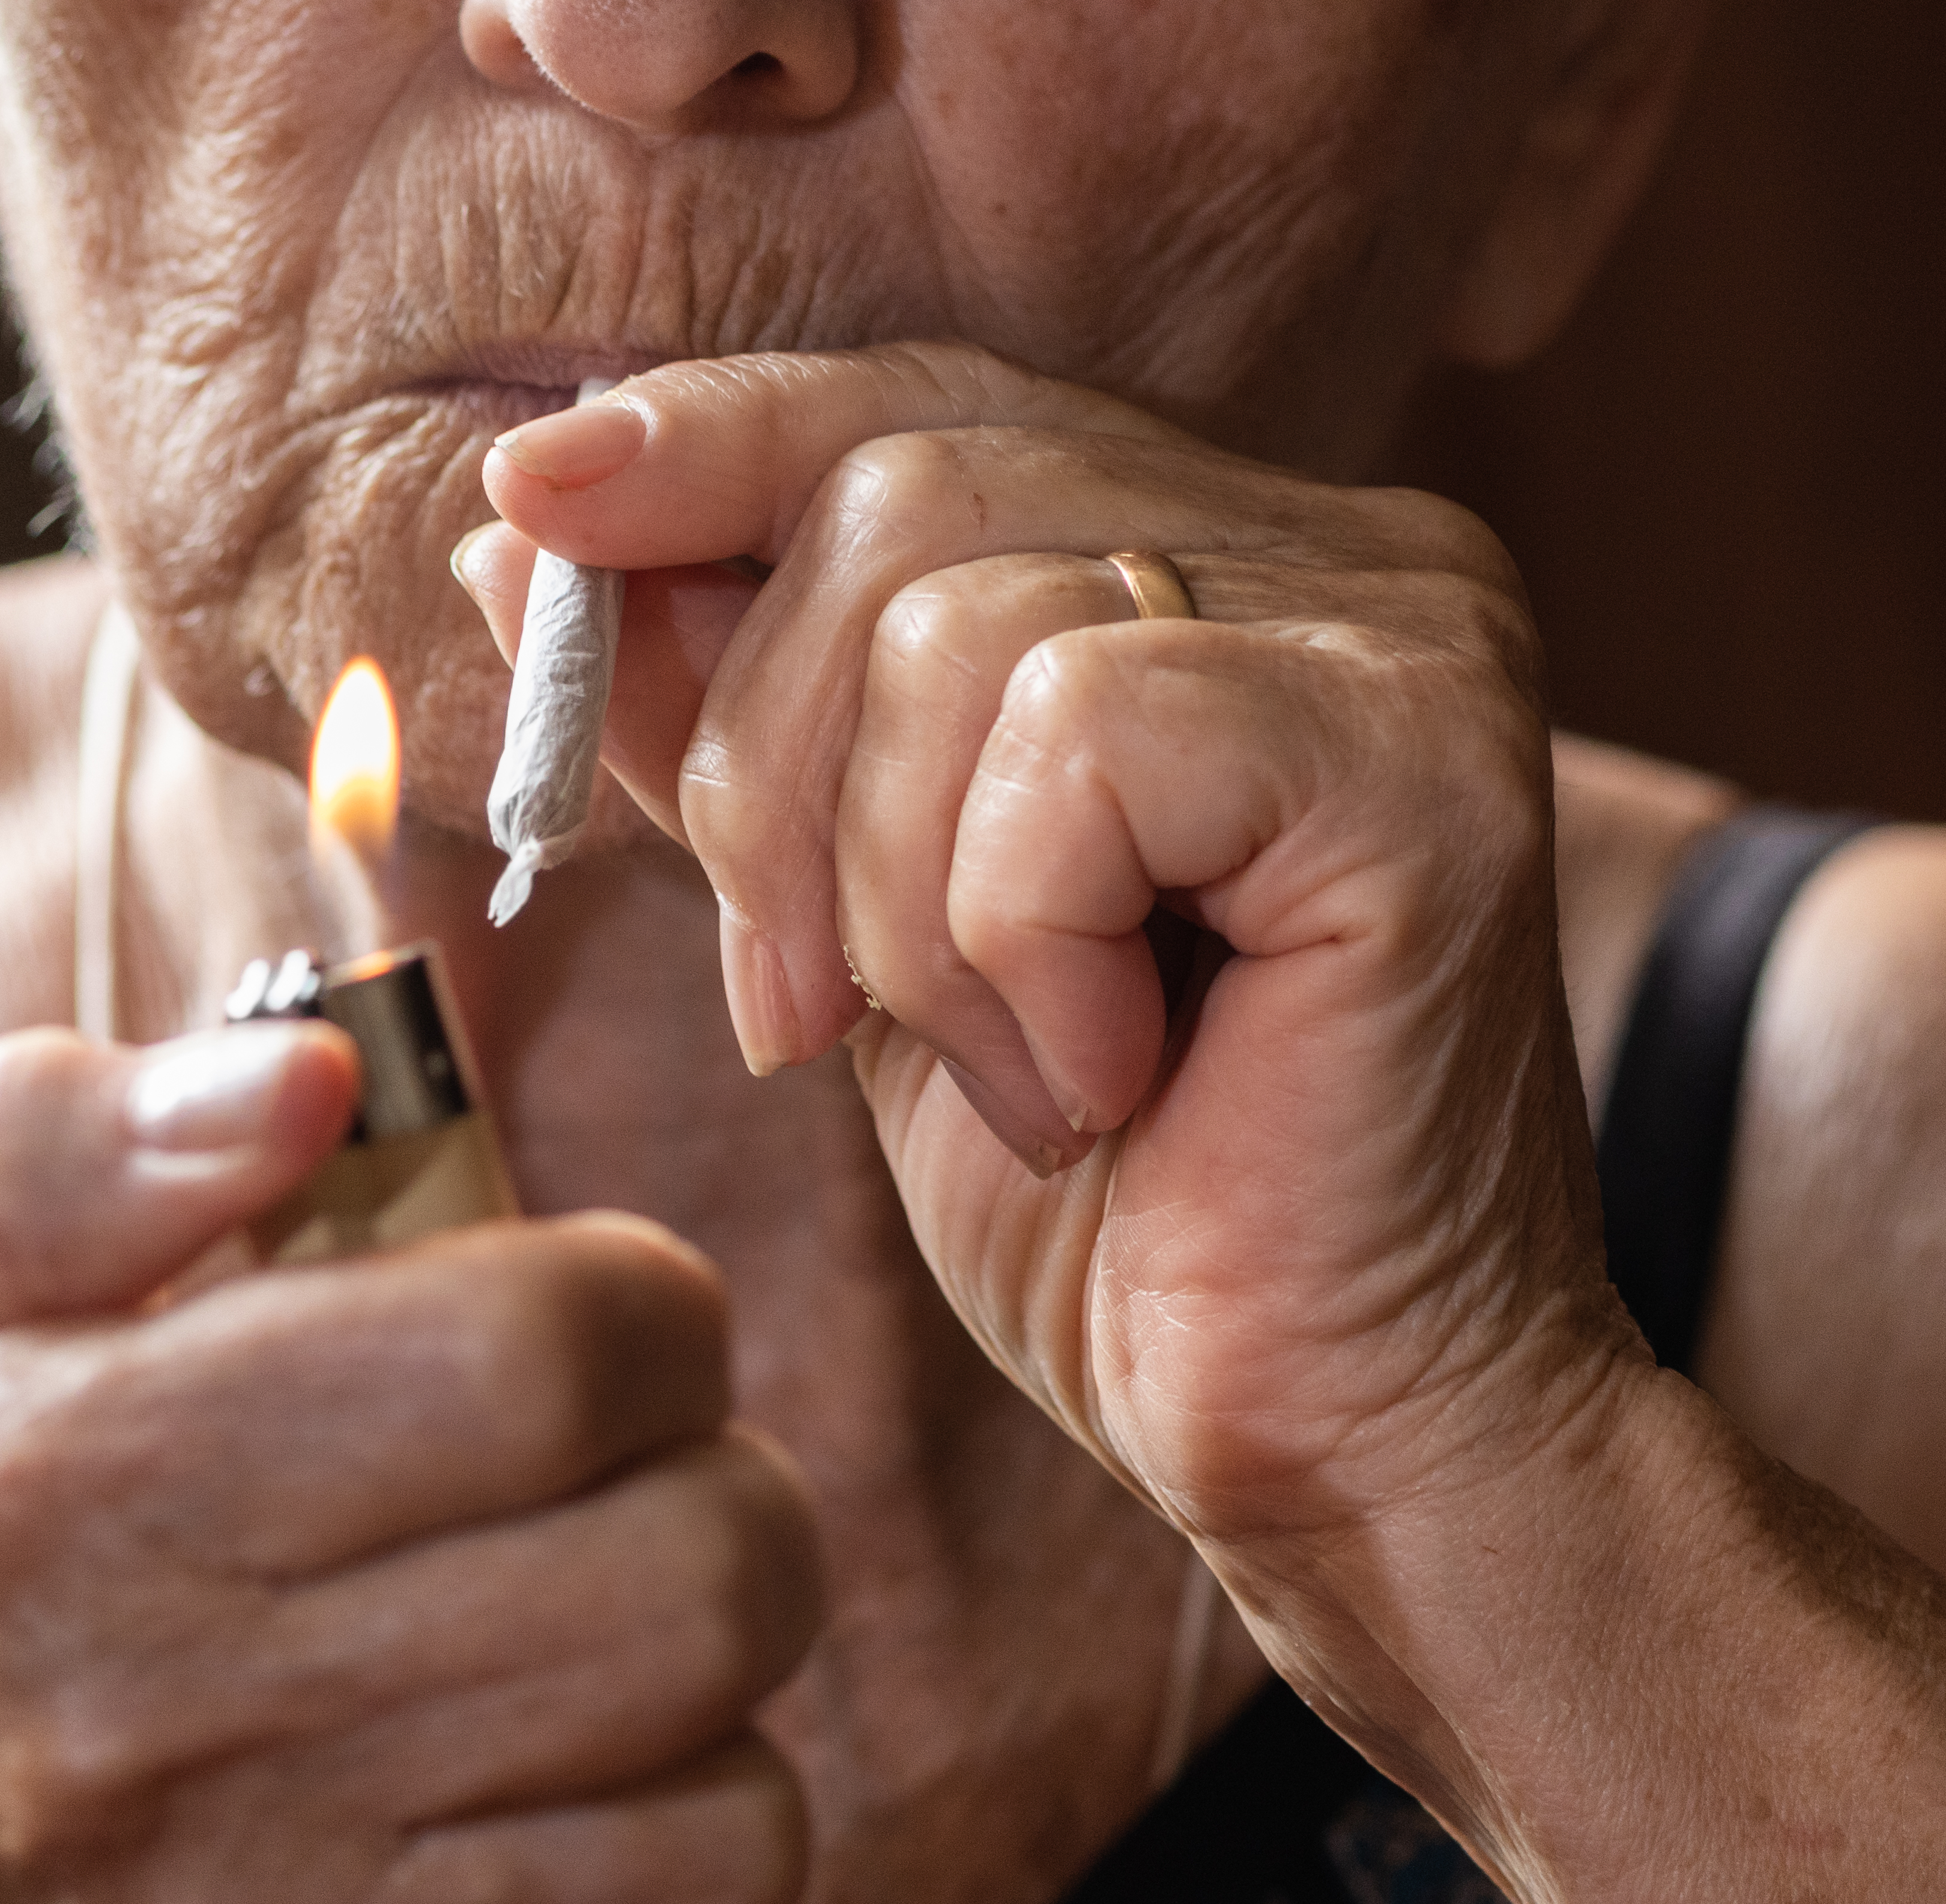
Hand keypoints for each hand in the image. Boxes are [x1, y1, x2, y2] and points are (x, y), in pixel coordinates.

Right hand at [0, 1020, 815, 1903]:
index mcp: (61, 1500)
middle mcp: (167, 1753)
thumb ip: (74, 1146)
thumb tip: (315, 1074)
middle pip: (703, 1577)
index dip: (635, 1314)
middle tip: (620, 1510)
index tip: (587, 1337)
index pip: (556, 1350)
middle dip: (712, 1508)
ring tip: (565, 1688)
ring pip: (741, 1804)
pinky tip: (518, 1856)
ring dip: (694, 1725)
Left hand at [461, 344, 1639, 1572]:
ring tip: (1021, 1080)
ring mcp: (1410, 638)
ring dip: (904, 905)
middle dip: (773, 772)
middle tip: (807, 1018)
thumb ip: (741, 732)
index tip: (531, 502)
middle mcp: (1354, 557)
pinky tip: (1113, 1080)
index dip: (714, 442)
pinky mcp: (1414, 755)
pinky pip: (1078, 736)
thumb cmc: (1136, 1228)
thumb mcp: (866, 946)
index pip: (923, 407)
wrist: (1348, 1453)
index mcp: (1237, 568)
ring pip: (970, 619)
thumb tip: (536, 524)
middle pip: (909, 487)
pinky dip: (1021, 939)